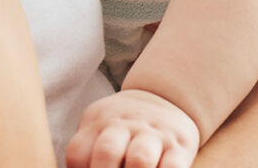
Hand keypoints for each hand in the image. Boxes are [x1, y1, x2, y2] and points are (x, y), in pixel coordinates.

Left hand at [66, 89, 199, 167]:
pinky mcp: (179, 145)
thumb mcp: (100, 128)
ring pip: (140, 159)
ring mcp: (153, 134)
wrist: (165, 96)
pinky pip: (172, 167)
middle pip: (107, 151)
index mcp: (99, 122)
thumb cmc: (122, 128)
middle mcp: (125, 125)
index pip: (78, 153)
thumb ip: (86, 153)